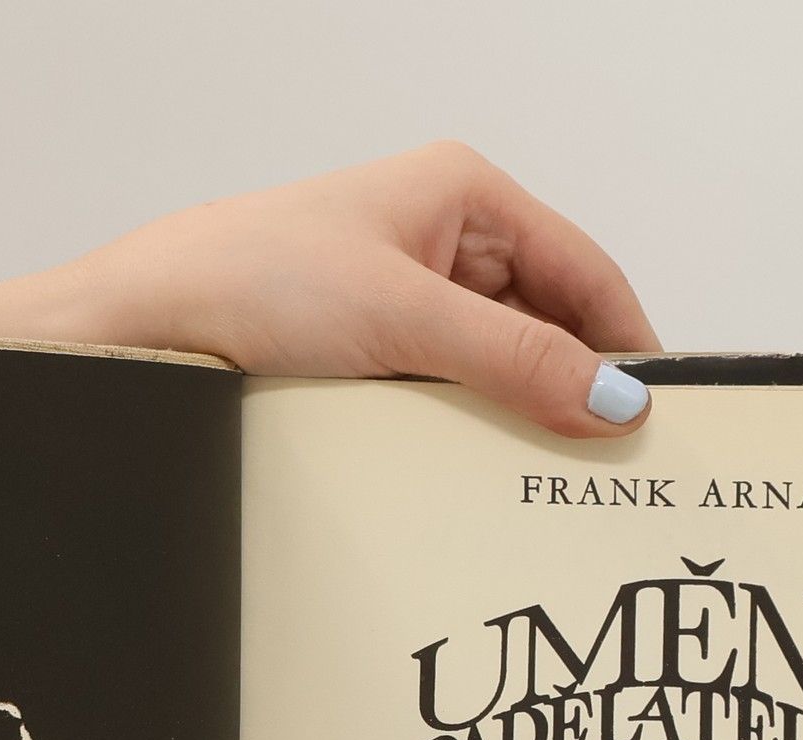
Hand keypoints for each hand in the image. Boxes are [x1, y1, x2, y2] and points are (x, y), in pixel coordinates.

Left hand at [0, 142, 660, 436]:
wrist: (140, 325)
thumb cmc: (251, 280)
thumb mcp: (406, 321)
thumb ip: (517, 362)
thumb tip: (616, 401)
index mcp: (463, 194)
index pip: (586, 271)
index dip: (629, 343)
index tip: (662, 417)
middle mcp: (440, 240)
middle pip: (547, 321)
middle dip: (578, 388)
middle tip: (615, 469)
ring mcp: (402, 298)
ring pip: (497, 363)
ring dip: (521, 417)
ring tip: (552, 482)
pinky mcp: (366, 353)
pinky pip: (445, 392)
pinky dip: (468, 430)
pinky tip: (481, 476)